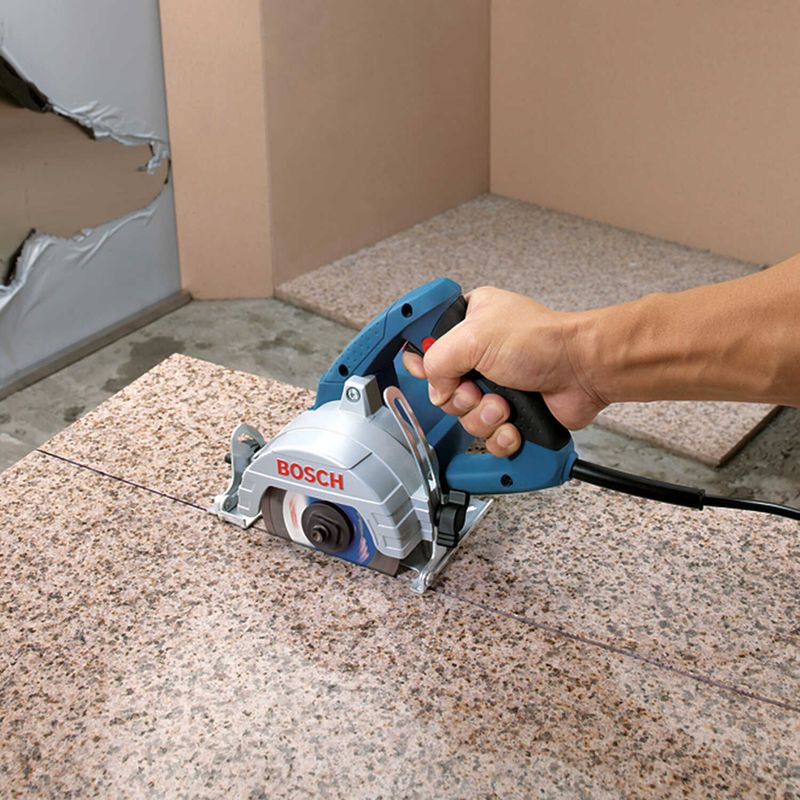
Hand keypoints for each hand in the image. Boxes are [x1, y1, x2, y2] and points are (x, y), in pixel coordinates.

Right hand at [402, 287, 606, 455]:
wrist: (584, 371)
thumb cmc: (543, 340)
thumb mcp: (473, 337)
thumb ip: (437, 360)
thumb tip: (435, 388)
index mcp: (468, 323)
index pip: (426, 342)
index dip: (419, 360)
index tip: (420, 370)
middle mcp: (479, 355)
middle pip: (443, 390)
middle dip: (460, 398)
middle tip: (478, 388)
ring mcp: (495, 385)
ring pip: (465, 417)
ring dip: (483, 417)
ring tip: (505, 405)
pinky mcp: (512, 413)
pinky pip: (488, 437)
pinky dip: (500, 436)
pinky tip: (514, 424)